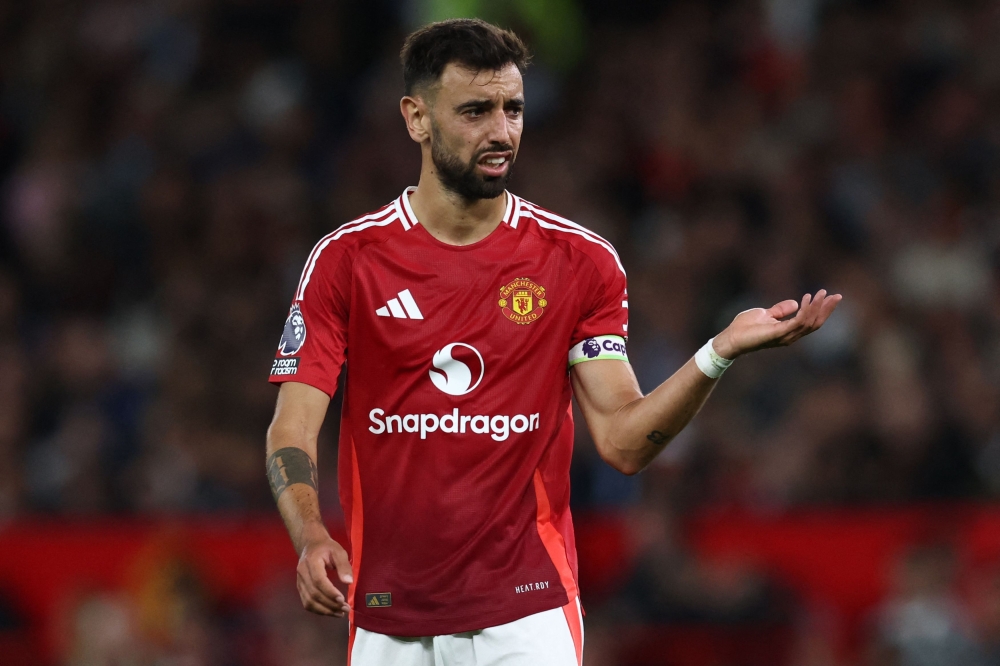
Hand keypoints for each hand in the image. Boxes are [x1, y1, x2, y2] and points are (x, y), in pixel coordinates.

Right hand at [296, 535, 352, 616]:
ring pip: (309, 602)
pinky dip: (319, 610)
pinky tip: (331, 611)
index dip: (330, 592)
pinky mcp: (300, 588)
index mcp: (311, 561)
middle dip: (330, 604)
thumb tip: (348, 582)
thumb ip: (343, 566)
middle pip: (314, 594)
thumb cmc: (327, 548)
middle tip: (346, 608)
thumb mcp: (338, 551)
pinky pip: (307, 603)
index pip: (318, 580)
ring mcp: (299, 582)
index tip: (342, 600)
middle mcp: (302, 573)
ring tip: (340, 613)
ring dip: (325, 610)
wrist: (311, 545)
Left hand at [712, 290, 841, 358]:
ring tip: (822, 293)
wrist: (731, 337)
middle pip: (815, 323)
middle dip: (826, 309)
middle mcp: (790, 336)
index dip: (822, 310)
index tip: (830, 296)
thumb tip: (795, 303)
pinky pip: (797, 322)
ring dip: (817, 307)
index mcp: (788, 331)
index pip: (811, 321)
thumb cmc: (745, 327)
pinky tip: (807, 299)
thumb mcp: (766, 313)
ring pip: (809, 323)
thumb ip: (780, 310)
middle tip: (837, 296)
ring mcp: (785, 336)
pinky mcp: (778, 333)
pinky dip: (805, 310)